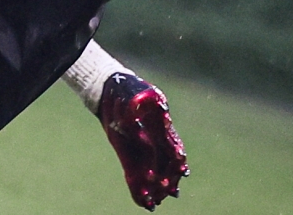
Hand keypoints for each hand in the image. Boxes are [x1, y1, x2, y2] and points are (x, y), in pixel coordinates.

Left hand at [99, 73, 188, 210]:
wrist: (112, 90)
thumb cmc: (129, 89)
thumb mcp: (139, 93)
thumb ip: (146, 103)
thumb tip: (163, 114)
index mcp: (160, 127)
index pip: (173, 148)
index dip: (177, 160)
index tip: (180, 171)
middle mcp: (154, 141)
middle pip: (166, 166)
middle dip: (168, 180)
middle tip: (167, 193)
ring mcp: (141, 149)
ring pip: (153, 173)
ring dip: (155, 189)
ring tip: (155, 203)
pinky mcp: (126, 153)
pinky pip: (134, 174)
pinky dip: (138, 188)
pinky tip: (142, 203)